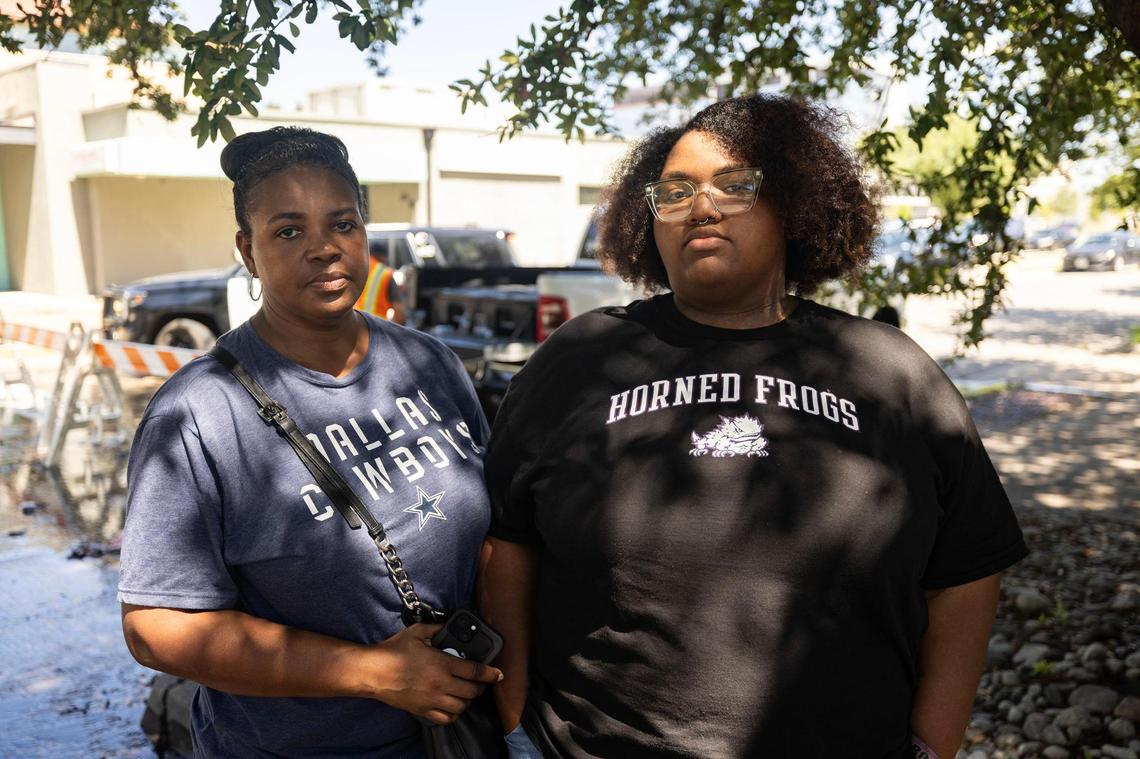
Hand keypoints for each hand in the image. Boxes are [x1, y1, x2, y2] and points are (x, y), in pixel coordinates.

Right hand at [369, 624, 503, 724]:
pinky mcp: (422, 710)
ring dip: (467, 701)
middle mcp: (440, 684)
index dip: (491, 673)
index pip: (475, 671)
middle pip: (472, 691)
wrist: (373, 672)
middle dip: (480, 687)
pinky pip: (445, 718)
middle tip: (480, 682)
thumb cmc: (393, 651)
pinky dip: (453, 714)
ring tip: (466, 693)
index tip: (498, 674)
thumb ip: (436, 629)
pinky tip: (453, 706)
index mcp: (442, 663)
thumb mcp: (417, 632)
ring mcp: (432, 699)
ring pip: (461, 706)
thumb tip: (448, 626)